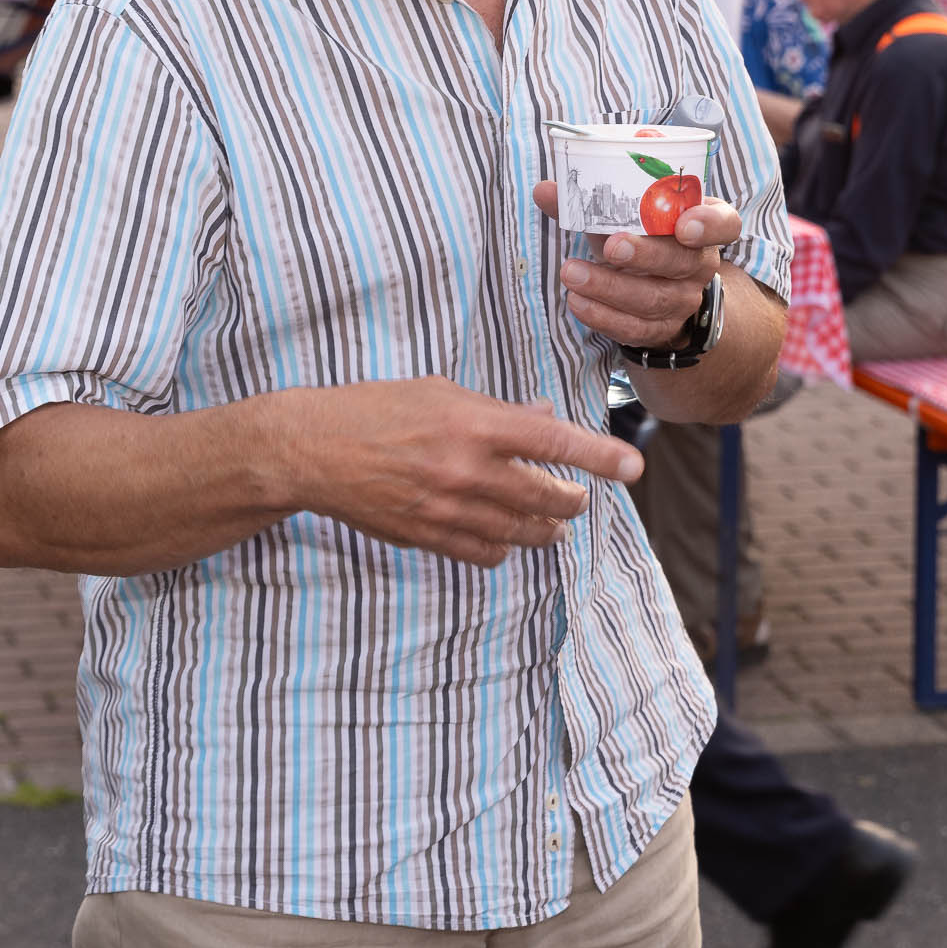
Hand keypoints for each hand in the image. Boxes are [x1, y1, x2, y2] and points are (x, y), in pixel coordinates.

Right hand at [278, 377, 641, 568]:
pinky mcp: (428, 537)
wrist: (313, 449)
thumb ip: (500, 411)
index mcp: (475, 423)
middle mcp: (467, 469)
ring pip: (523, 532)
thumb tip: (546, 416)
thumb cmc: (379, 409)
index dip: (599, 457)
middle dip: (573, 500)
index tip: (633, 468)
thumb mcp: (443, 393)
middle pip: (548, 497)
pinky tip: (505, 534)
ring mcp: (448, 508)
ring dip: (546, 528)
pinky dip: (506, 545)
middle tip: (577, 496)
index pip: (554, 441)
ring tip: (551, 520)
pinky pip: (487, 553)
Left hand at [535, 181, 738, 348]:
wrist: (652, 286)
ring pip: (654, 299)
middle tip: (611, 246)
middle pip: (682, 262)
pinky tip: (577, 302)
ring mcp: (683, 301)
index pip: (725, 223)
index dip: (709, 225)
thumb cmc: (640, 237)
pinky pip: (636, 329)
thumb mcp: (625, 214)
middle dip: (645, 255)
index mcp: (701, 224)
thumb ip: (589, 201)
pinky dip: (603, 316)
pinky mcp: (661, 330)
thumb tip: (545, 190)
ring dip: (610, 287)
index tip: (684, 225)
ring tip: (571, 273)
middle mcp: (699, 265)